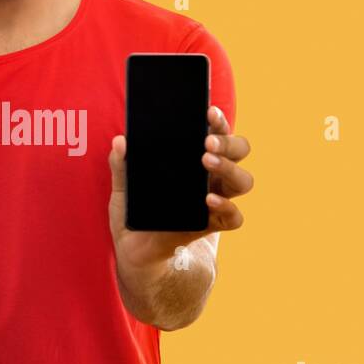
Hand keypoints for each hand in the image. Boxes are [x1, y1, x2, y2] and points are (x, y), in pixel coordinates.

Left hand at [108, 104, 253, 268]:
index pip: (216, 133)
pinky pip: (234, 217)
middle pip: (239, 151)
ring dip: (229, 168)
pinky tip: (208, 201)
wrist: (135, 252)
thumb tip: (120, 141)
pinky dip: (226, 207)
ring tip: (206, 162)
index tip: (207, 111)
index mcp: (195, 160)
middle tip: (207, 141)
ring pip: (242, 181)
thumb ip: (121, 165)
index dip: (217, 120)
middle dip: (228, 142)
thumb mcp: (123, 187)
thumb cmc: (134, 213)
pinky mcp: (212, 226)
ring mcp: (215, 201)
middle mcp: (211, 177)